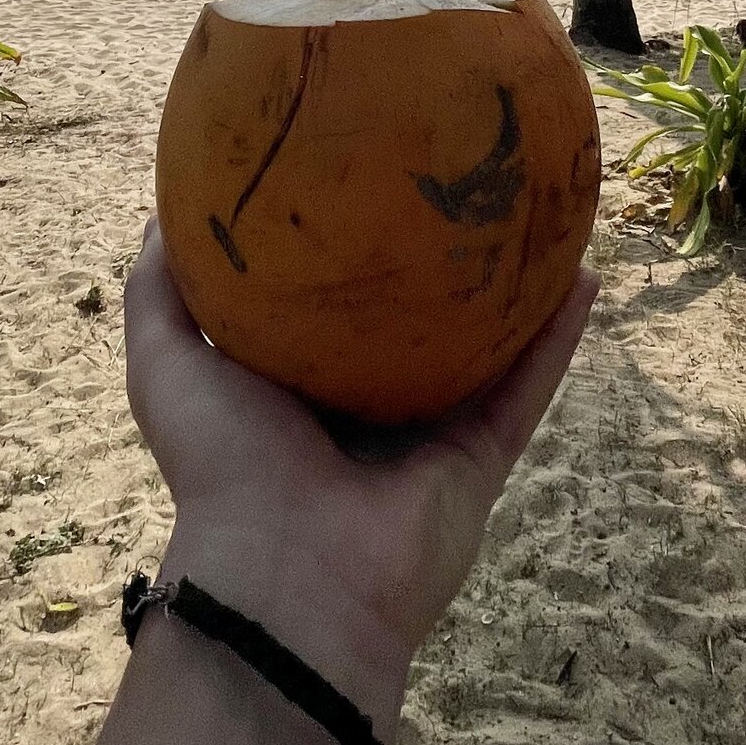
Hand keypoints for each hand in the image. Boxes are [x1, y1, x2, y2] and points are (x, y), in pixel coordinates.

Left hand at [123, 224, 596, 743]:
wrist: (289, 576)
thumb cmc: (222, 464)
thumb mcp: (167, 362)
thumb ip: (161, 290)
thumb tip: (166, 208)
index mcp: (298, 383)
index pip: (327, 303)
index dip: (344, 244)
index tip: (365, 168)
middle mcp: (367, 404)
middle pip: (415, 320)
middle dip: (438, 260)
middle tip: (463, 177)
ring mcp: (430, 433)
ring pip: (487, 347)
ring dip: (516, 288)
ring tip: (541, 212)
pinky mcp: (480, 457)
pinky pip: (529, 384)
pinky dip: (559, 334)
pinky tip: (584, 272)